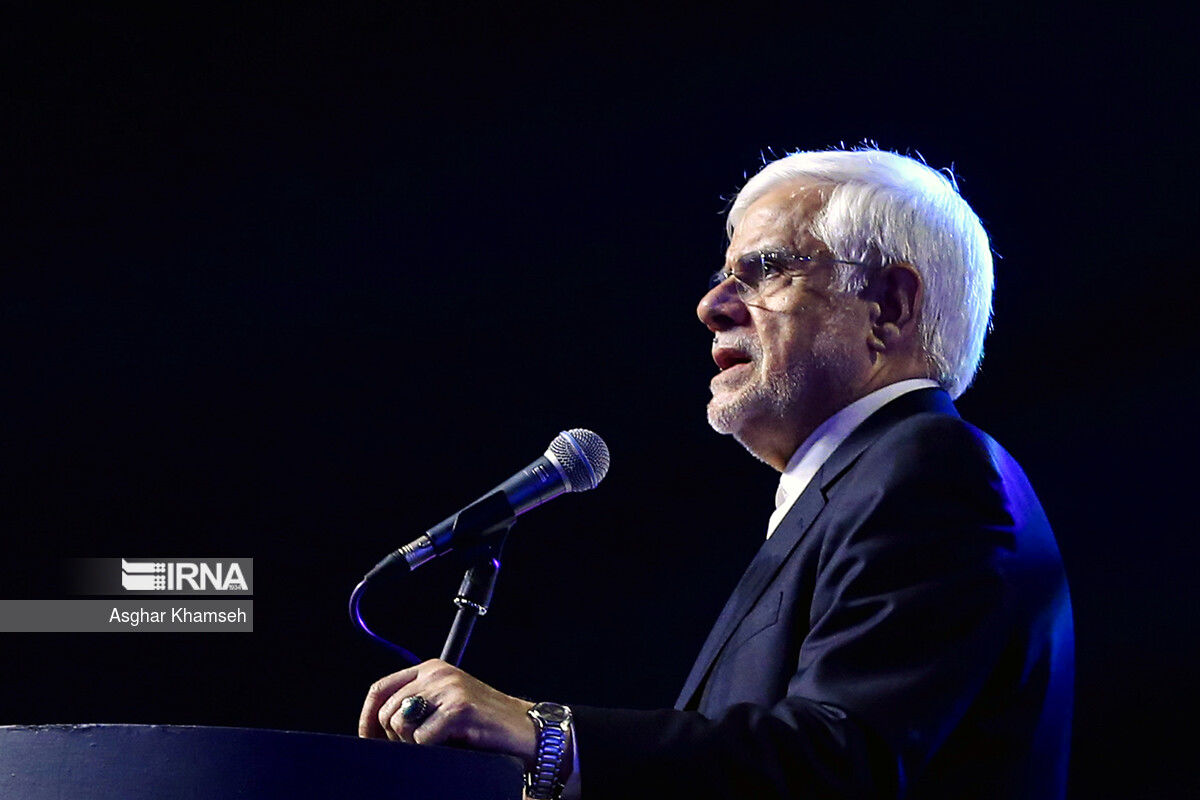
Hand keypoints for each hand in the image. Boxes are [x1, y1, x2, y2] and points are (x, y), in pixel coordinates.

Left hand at [358, 659, 537, 766]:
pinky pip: (422, 739)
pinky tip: (451, 746)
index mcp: (430, 668)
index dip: (367, 718)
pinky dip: (431, 751)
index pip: (380, 689)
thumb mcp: (445, 704)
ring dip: (412, 744)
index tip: (369, 741)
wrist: (526, 730)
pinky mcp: (459, 708)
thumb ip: (416, 705)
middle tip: (416, 748)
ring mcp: (448, 689)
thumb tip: (376, 728)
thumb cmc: (485, 724)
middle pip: (386, 710)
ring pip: (400, 724)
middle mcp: (437, 673)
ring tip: (437, 745)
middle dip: (393, 738)